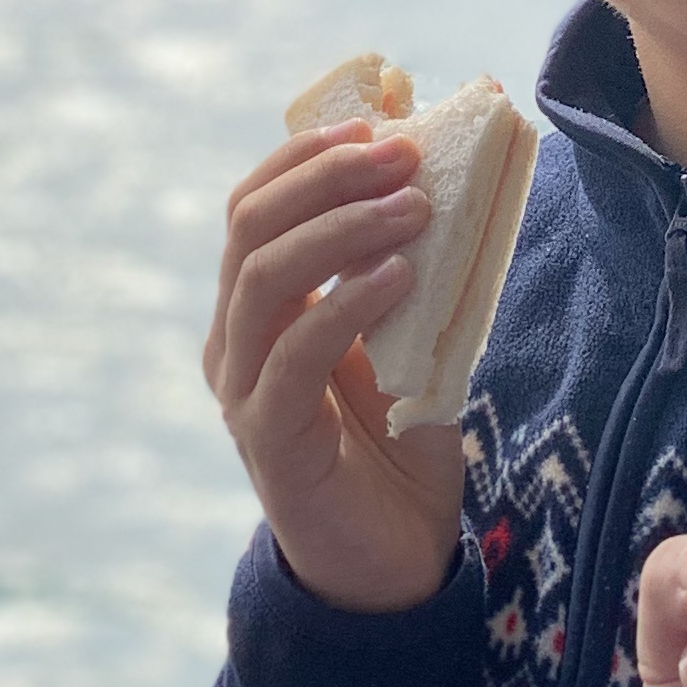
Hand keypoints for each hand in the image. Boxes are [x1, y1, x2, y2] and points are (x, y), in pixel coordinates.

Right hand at [205, 124, 469, 613]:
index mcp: (257, 310)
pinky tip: (401, 277)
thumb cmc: (402, 447)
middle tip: (405, 153)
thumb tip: (453, 173)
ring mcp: (241, 391)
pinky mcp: (267, 439)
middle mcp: (234, 342)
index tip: (381, 122)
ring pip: (263, 279)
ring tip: (415, 208)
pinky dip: (344, 303)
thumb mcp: (414, 339)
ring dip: (342, 229)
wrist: (397, 564)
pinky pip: (292, 356)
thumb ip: (416, 268)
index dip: (308, 155)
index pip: (255, 205)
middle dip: (327, 177)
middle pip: (250, 227)